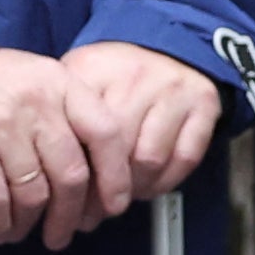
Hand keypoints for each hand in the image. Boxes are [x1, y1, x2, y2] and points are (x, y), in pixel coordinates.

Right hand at [0, 46, 103, 248]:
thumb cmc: (2, 88)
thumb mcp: (48, 86)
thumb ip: (77, 123)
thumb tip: (106, 184)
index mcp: (63, 84)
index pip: (105, 134)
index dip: (115, 177)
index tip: (113, 206)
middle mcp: (37, 102)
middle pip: (71, 174)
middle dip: (69, 215)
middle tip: (62, 231)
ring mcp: (2, 124)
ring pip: (34, 194)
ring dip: (30, 222)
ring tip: (25, 227)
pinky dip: (0, 224)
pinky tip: (1, 228)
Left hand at [57, 41, 222, 218]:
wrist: (169, 42)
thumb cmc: (116, 74)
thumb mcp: (80, 80)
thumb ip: (63, 119)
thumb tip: (52, 179)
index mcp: (95, 70)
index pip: (80, 133)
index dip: (75, 176)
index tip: (68, 200)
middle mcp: (135, 77)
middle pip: (115, 150)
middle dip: (103, 192)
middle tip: (94, 212)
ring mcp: (172, 89)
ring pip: (149, 160)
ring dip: (135, 189)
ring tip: (122, 195)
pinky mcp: (202, 104)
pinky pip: (183, 159)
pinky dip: (165, 181)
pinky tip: (150, 183)